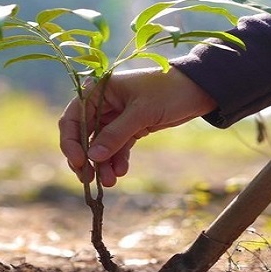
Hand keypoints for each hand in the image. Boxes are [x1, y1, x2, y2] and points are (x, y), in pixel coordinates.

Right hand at [59, 66, 216, 186]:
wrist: (199, 90)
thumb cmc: (168, 91)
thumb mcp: (141, 112)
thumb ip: (115, 134)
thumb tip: (92, 157)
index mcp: (100, 90)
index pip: (73, 117)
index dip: (71, 141)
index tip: (79, 162)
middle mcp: (104, 103)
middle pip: (83, 135)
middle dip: (86, 158)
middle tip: (88, 179)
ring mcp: (116, 117)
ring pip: (101, 145)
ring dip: (102, 164)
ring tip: (110, 181)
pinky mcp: (131, 127)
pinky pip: (117, 147)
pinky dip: (117, 160)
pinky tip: (121, 172)